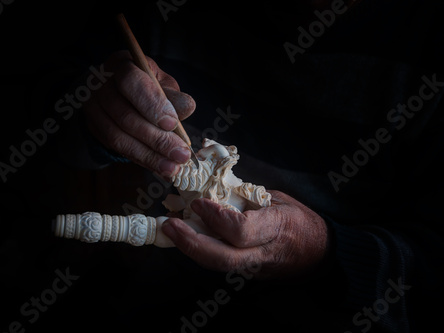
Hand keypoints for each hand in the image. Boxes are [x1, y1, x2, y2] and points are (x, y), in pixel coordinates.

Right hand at [84, 50, 195, 176]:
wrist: (117, 91)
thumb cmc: (145, 84)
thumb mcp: (161, 83)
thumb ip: (172, 95)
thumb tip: (187, 107)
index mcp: (120, 65)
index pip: (130, 82)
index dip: (151, 103)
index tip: (171, 123)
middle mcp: (99, 85)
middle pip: (124, 115)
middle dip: (156, 138)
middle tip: (181, 154)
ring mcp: (93, 108)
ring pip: (118, 137)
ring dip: (149, 156)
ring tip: (172, 167)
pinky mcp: (94, 129)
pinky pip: (118, 149)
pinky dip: (141, 160)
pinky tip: (161, 167)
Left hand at [161, 190, 328, 278]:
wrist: (319, 253)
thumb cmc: (301, 220)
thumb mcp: (278, 199)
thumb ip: (247, 195)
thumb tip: (213, 184)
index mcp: (275, 228)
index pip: (240, 231)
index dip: (215, 218)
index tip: (198, 202)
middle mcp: (262, 253)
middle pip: (220, 258)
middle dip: (190, 242)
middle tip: (169, 224)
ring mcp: (253, 267)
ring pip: (215, 263)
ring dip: (189, 247)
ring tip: (170, 228)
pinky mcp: (246, 272)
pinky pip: (219, 261)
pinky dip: (200, 248)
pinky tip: (186, 235)